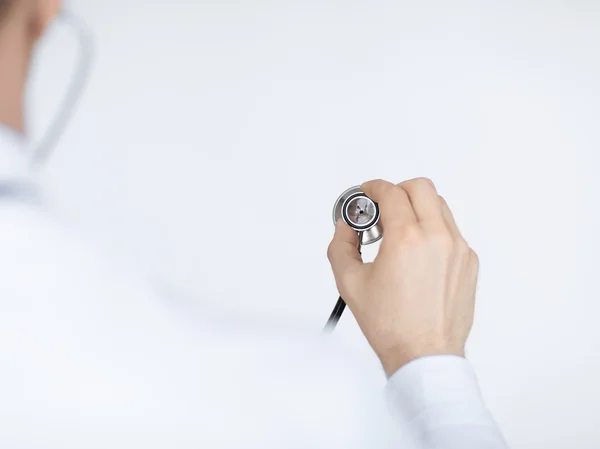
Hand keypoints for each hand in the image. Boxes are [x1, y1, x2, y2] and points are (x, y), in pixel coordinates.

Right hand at [327, 178, 478, 375]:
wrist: (424, 353)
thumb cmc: (392, 325)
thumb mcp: (350, 282)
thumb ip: (341, 245)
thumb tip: (346, 227)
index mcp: (407, 239)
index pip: (391, 192)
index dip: (373, 188)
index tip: (366, 194)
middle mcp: (437, 238)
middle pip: (420, 187)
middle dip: (397, 191)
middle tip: (383, 209)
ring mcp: (458, 248)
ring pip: (439, 206)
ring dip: (417, 208)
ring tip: (400, 233)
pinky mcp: (469, 261)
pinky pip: (451, 230)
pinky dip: (433, 229)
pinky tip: (418, 253)